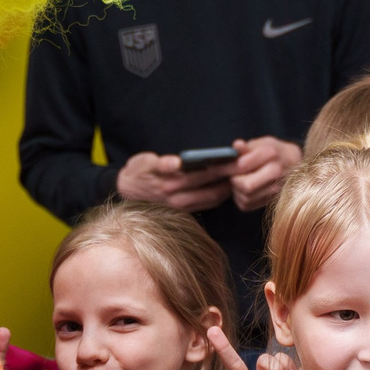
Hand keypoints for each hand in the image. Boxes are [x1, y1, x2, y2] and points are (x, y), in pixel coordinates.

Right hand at [116, 150, 231, 211]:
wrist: (125, 191)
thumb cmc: (140, 172)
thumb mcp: (147, 162)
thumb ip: (164, 164)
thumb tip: (178, 164)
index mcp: (170, 180)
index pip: (202, 172)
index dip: (220, 166)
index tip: (235, 158)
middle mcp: (176, 195)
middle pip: (209, 184)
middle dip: (228, 175)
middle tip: (245, 166)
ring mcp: (179, 205)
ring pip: (211, 197)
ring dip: (226, 188)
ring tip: (241, 179)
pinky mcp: (181, 210)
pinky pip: (205, 205)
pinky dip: (217, 198)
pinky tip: (226, 191)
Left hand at [229, 137, 301, 210]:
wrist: (293, 163)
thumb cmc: (273, 151)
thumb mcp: (261, 143)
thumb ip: (247, 147)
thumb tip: (236, 146)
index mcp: (271, 154)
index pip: (242, 165)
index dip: (227, 166)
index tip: (218, 165)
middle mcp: (276, 173)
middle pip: (246, 185)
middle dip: (234, 180)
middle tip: (232, 174)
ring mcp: (276, 189)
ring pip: (245, 197)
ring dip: (236, 190)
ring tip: (240, 179)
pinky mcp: (271, 201)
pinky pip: (247, 205)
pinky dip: (240, 197)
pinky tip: (244, 188)